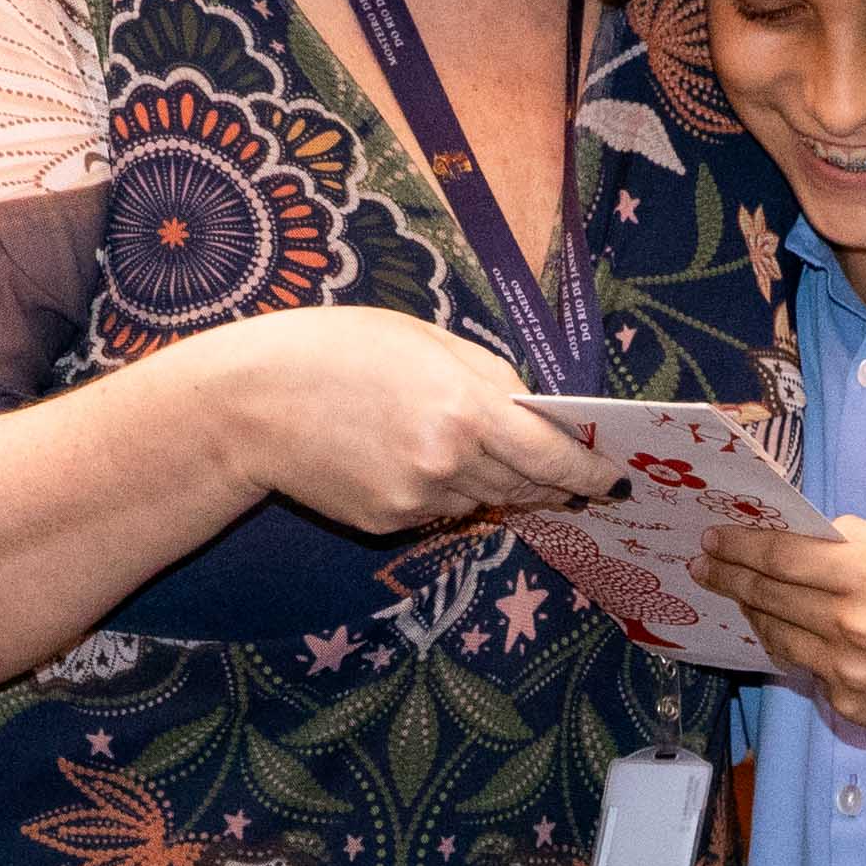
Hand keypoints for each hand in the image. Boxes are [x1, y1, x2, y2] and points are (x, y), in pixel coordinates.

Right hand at [214, 308, 622, 532]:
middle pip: (524, 486)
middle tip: (570, 478)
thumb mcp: (425, 340)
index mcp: (465, 408)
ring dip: (493, 484)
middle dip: (549, 483)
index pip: (551, 456)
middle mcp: (448, 463)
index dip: (588, 472)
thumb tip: (532, 417)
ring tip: (466, 449)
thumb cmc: (337, 351)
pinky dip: (443, 491)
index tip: (614, 481)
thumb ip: (488, 378)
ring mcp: (417, 501)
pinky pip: (437, 510)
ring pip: (481, 500)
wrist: (251, 404)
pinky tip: (410, 459)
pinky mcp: (387, 524)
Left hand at [692, 518, 865, 742]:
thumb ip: (852, 543)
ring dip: (754, 614)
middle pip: (768, 596)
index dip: (740, 546)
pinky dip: (798, 648)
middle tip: (704, 565)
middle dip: (730, 577)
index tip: (712, 539)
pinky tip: (792, 633)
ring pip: (778, 636)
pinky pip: (809, 670)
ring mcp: (849, 672)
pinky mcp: (852, 706)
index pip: (781, 556)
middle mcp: (852, 624)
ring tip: (741, 596)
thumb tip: (797, 537)